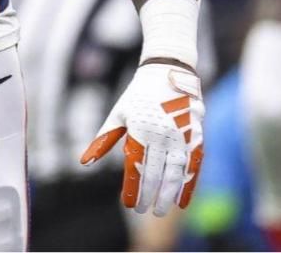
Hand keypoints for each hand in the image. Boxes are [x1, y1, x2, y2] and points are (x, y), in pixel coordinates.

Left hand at [81, 60, 204, 215]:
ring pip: (176, 172)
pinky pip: (194, 164)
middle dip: (149, 194)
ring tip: (162, 209)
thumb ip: (103, 140)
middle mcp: (161, 133)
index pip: (135, 166)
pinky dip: (189, 184)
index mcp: (140, 129)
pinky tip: (183, 200)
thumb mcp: (118, 114)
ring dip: (169, 194)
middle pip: (155, 172)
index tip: (129, 204)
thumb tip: (84, 161)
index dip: (133, 187)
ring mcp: (181, 134)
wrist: (168, 68)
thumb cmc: (139, 94)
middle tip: (146, 211)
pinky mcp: (196, 134)